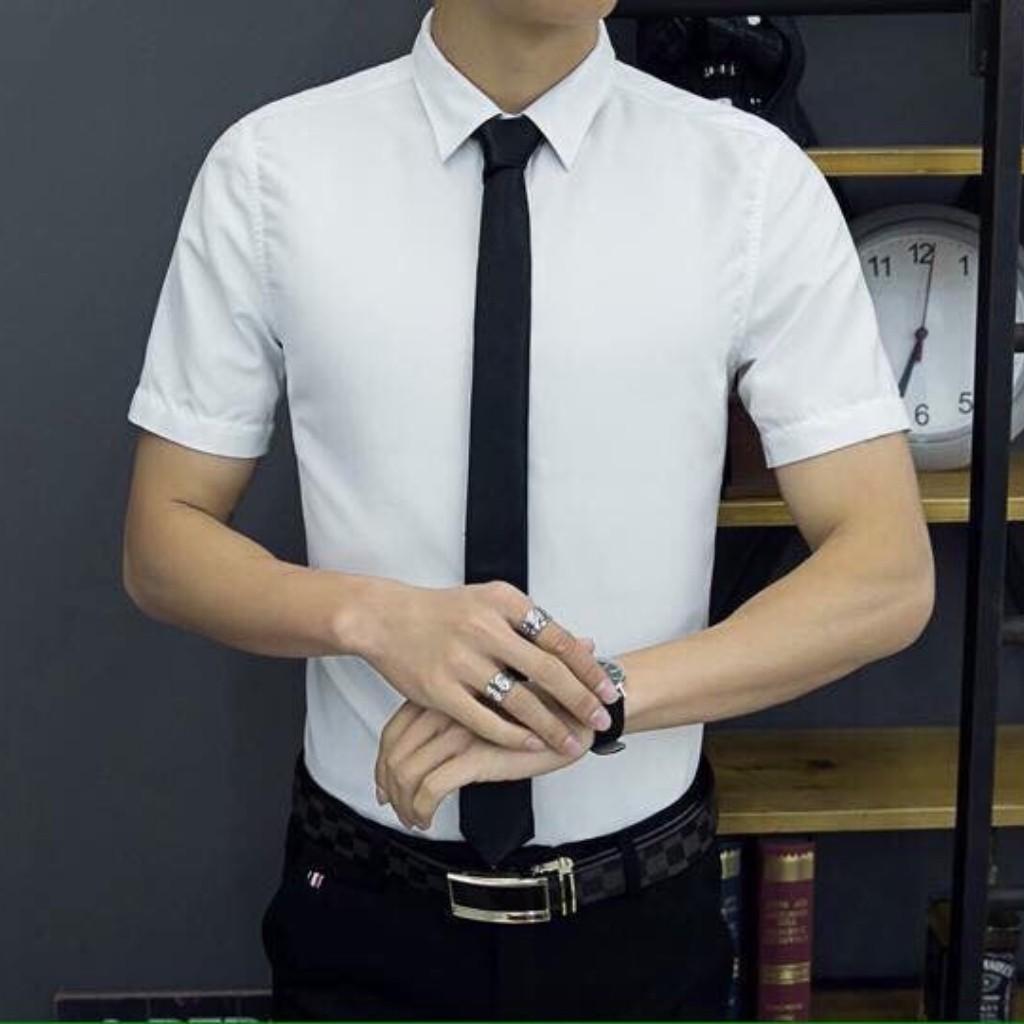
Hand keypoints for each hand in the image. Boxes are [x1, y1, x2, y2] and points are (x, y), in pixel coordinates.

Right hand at [347, 577, 618, 756]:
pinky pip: (485, 720)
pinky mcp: (439, 690)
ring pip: (519, 701)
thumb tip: (582, 644)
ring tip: (571, 741)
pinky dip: (513, 735)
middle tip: (600, 719)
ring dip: (551, 725)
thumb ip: (532, 622)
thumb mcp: (490, 601)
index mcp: (503, 602)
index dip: (587, 667)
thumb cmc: (444, 612)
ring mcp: (460, 660)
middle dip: (580, 699)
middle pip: (547, 670)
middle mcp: (484, 628)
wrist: (385, 619)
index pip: (558, 638)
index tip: (607, 688)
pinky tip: (532, 744)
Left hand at [374, 696, 593, 830]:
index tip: (386, 783)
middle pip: (394, 750)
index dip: (383, 760)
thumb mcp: (491, 710)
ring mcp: (461, 731)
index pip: (395, 728)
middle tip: (394, 806)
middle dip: (388, 784)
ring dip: (403, 802)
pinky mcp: (478, 756)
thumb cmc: (539, 710)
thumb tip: (419, 755)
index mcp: (448, 694)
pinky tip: (426, 820)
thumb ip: (457, 722)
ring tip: (413, 818)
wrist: (577, 712)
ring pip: (407, 771)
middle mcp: (448, 709)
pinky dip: (421, 808)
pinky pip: (432, 788)